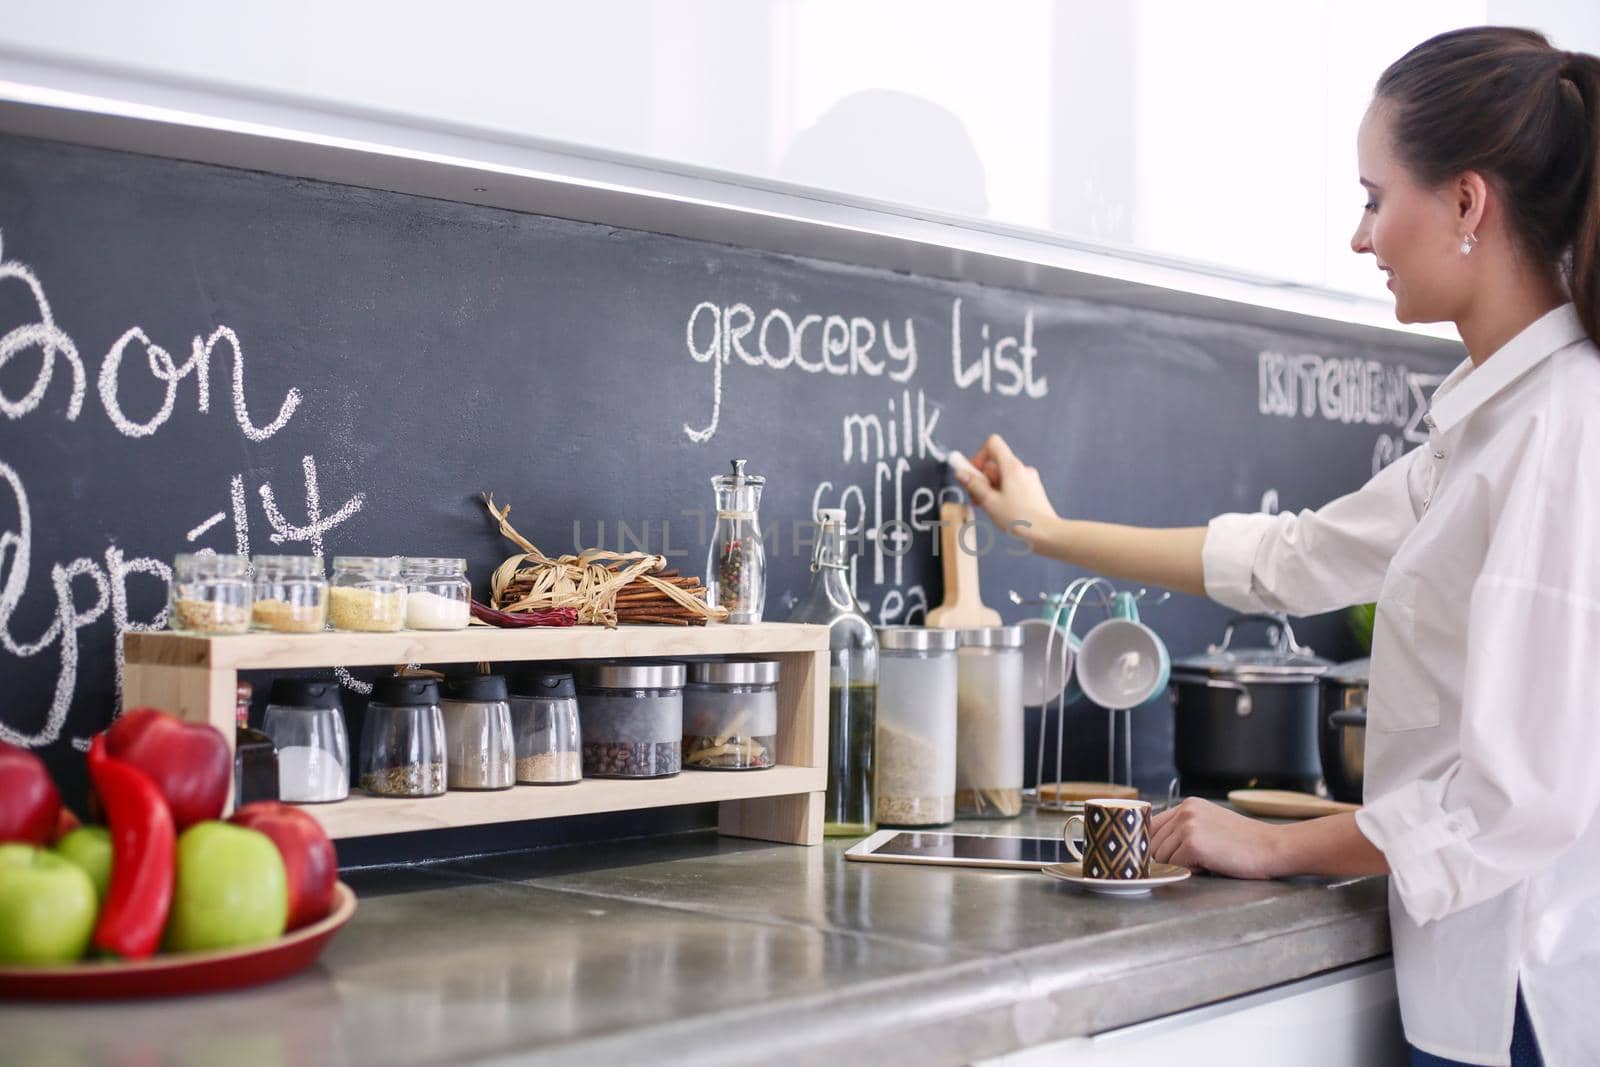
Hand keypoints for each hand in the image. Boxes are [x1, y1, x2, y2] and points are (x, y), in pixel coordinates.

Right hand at [956, 434, 1058, 544]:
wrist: (1045, 533)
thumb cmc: (1020, 520)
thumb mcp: (989, 502)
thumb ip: (974, 485)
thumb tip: (961, 473)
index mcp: (1012, 467)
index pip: (993, 444)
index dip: (979, 456)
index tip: (972, 474)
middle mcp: (1022, 469)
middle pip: (995, 463)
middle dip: (982, 479)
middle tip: (977, 498)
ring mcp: (1028, 480)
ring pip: (1002, 476)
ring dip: (991, 489)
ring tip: (990, 507)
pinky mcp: (1032, 490)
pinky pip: (1012, 485)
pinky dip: (1002, 494)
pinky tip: (1002, 510)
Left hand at [1149, 798, 1283, 879]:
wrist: (1272, 847)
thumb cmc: (1246, 842)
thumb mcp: (1210, 824)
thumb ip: (1184, 829)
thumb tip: (1156, 847)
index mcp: (1188, 805)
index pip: (1152, 825)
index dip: (1154, 844)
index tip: (1163, 856)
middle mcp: (1185, 811)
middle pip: (1154, 844)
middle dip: (1170, 858)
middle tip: (1198, 860)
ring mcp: (1188, 826)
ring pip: (1162, 857)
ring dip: (1181, 865)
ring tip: (1207, 860)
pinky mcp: (1193, 844)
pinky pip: (1176, 865)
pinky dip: (1191, 871)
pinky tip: (1210, 864)